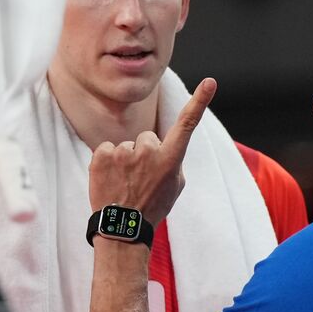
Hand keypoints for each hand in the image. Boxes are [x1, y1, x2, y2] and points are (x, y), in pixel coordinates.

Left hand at [88, 78, 216, 224]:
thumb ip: (172, 162)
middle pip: (147, 139)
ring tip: (123, 184)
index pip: (187, 125)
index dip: (199, 102)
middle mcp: (149, 152)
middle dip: (143, 154)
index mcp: (170, 159)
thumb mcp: (174, 187)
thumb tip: (163, 148)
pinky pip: (107, 149)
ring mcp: (124, 152)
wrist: (122, 229)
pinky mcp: (102, 155)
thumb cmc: (151, 208)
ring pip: (126, 147)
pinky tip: (109, 180)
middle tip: (139, 180)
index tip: (210, 82)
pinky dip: (106, 163)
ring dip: (124, 161)